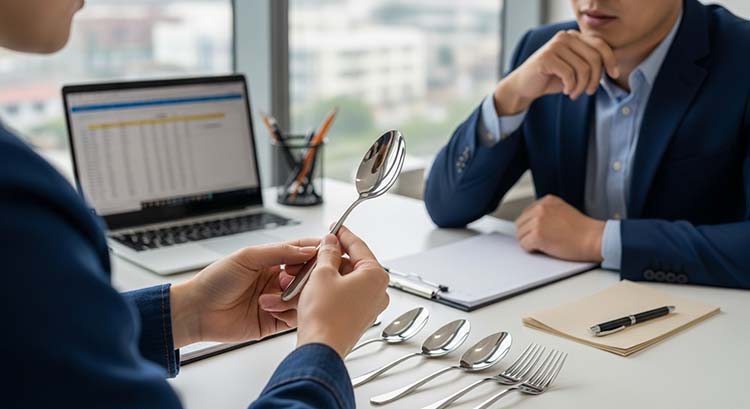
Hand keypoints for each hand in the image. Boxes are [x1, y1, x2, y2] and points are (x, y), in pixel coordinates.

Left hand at [169, 239, 319, 347]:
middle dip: (307, 277)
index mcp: (272, 261)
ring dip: (294, 297)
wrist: (196, 311)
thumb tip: (307, 250)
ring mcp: (276, 301)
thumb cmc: (214, 281)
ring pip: (304, 298)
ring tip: (276, 296)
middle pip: (308, 276)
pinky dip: (288, 314)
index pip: (302, 252)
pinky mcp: (274, 322)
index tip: (329, 253)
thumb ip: (279, 252)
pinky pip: (294, 318)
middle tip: (295, 278)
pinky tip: (272, 310)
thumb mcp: (247, 257)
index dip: (317, 252)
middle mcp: (277, 280)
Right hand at [292, 227, 389, 357]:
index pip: (359, 246)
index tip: (336, 227)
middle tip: (316, 252)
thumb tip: (331, 243)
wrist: (320, 348)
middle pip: (353, 264)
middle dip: (331, 259)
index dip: (343, 234)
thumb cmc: (325, 316)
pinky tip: (313, 289)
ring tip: (308, 273)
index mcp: (376, 276)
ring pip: (347, 281)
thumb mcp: (322, 273)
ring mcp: (369, 307)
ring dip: (327, 275)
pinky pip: (345, 296)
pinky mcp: (358, 318)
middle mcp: (378, 292)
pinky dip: (329, 290)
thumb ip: (328, 253)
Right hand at [493, 30, 619, 114]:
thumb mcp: (575, 69)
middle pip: (594, 58)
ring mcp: (555, 46)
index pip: (601, 45)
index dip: (611, 60)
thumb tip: (613, 68)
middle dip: (595, 79)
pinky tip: (565, 91)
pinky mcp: (546, 58)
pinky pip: (569, 75)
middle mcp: (565, 37)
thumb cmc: (551, 78)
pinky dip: (571, 87)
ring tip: (574, 93)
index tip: (614, 75)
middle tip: (589, 92)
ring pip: (583, 69)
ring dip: (582, 86)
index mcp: (574, 36)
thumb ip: (590, 63)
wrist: (525, 85)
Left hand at [515, 195, 604, 261]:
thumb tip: (531, 222)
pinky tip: (543, 249)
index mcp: (547, 200)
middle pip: (520, 223)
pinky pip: (524, 245)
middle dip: (527, 233)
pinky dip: (531, 250)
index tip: (538, 231)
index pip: (526, 213)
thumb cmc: (583, 230)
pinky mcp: (537, 235)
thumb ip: (547, 213)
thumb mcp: (563, 211)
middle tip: (539, 241)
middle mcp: (541, 208)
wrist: (594, 239)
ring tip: (544, 244)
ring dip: (529, 242)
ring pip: (520, 235)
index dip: (531, 225)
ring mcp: (538, 221)